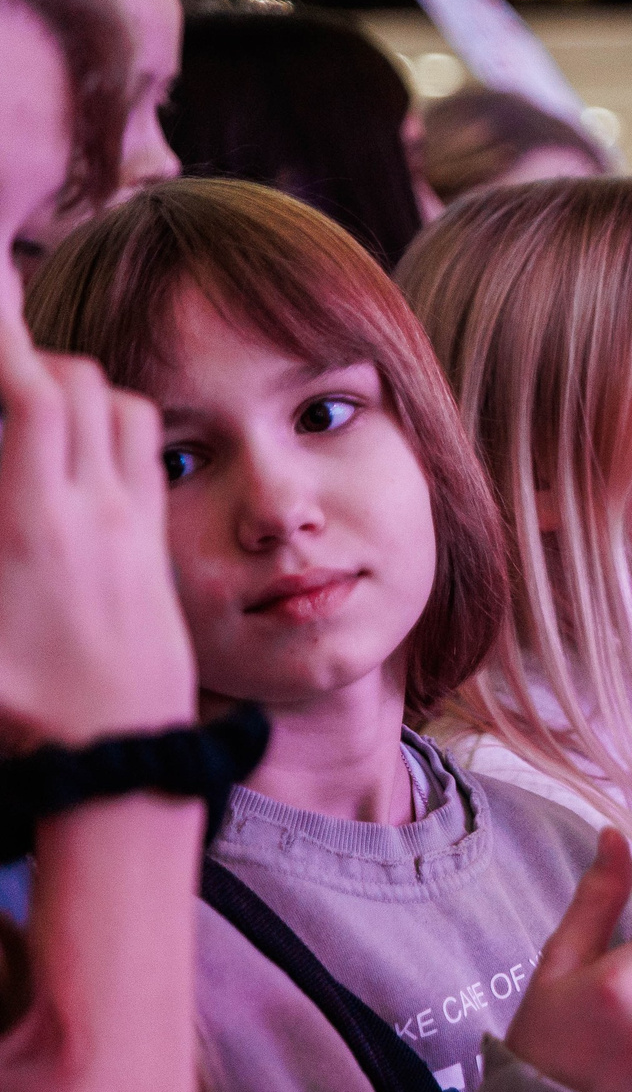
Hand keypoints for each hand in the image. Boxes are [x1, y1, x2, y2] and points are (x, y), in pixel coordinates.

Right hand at [0, 287, 192, 751]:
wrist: (121, 759)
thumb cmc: (22, 709)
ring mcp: (134, 527)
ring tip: (28, 394)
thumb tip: (9, 505)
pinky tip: (76, 447)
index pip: (35, 398)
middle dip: (30, 353)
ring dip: (78, 387)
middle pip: (81, 389)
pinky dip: (113, 428)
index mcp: (34, 526)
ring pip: (125, 414)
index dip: (6, 333)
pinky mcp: (157, 548)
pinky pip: (146, 458)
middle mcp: (95, 513)